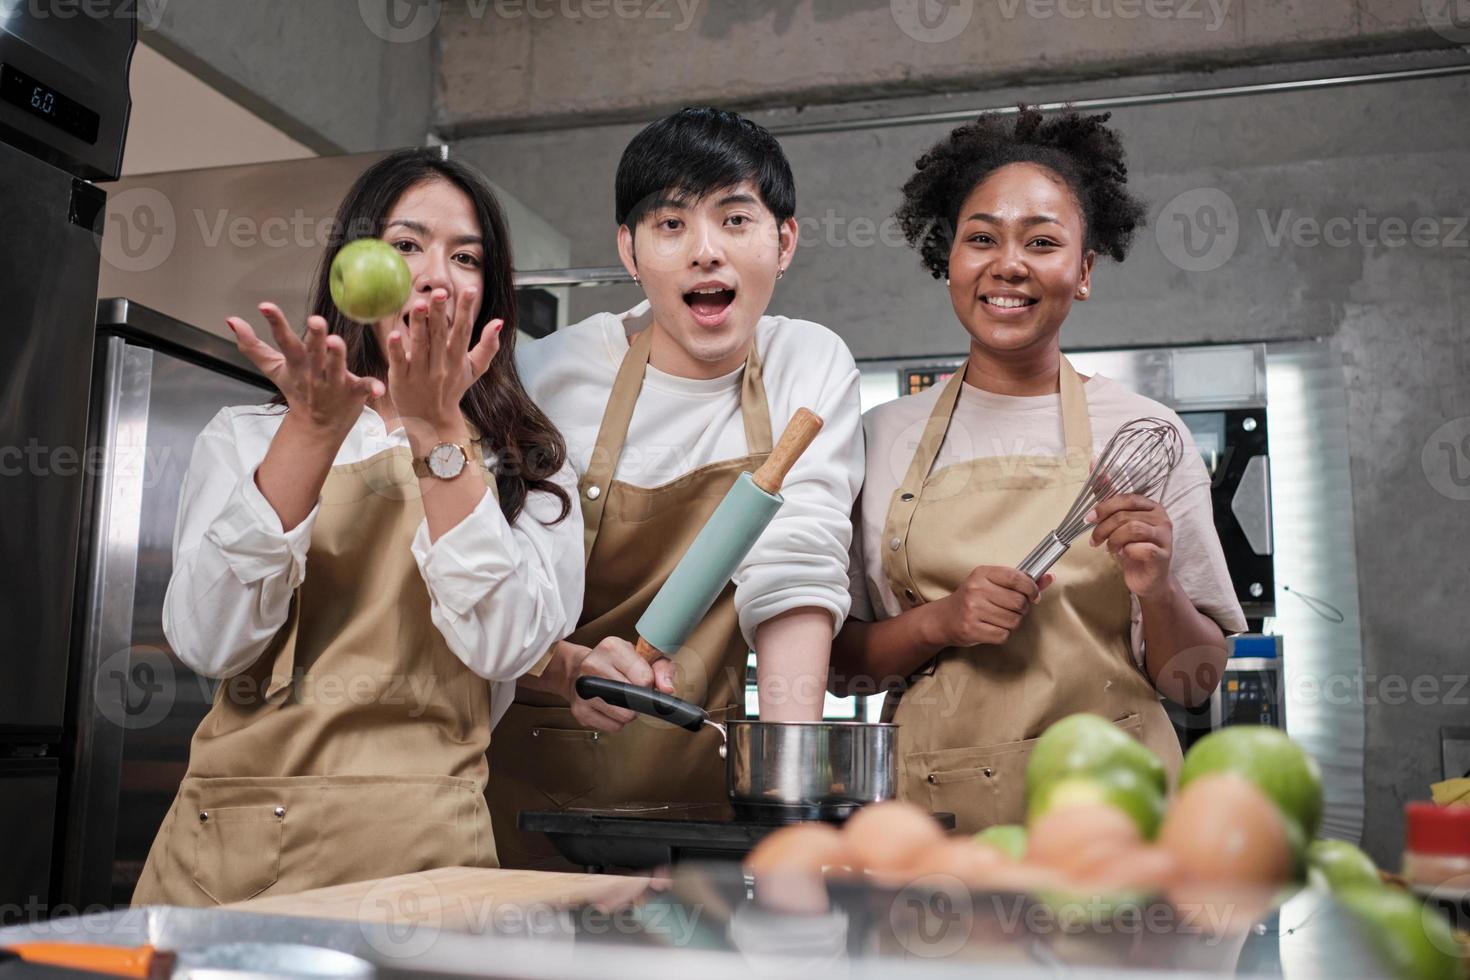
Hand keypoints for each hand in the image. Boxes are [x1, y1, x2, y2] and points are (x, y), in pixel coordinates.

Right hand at [226, 303, 381, 435]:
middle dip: (314, 337)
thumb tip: (231, 320)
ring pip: (336, 367)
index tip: (266, 306)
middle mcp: (314, 371)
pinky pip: (364, 388)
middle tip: (315, 320)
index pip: (283, 340)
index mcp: (297, 363)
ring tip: (335, 342)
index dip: (275, 322)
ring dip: (336, 356)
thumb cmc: (298, 390)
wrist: (316, 427)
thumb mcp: (274, 369)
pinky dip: (372, 388)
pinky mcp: (354, 392)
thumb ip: (253, 346)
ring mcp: (334, 383)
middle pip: (313, 352)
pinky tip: (379, 388)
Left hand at [385, 287, 499, 438]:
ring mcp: (420, 373)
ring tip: (418, 304)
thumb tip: (499, 321)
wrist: (432, 422)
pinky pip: (398, 362)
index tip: (469, 290)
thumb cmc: (452, 389)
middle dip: (440, 313)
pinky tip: (394, 333)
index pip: (464, 331)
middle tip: (440, 292)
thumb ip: (488, 346)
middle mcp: (441, 365)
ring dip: (419, 325)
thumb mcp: (474, 370)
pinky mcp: (401, 380)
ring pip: (420, 345)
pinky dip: (397, 349)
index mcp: (457, 359)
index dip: (466, 310)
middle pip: (440, 335)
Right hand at [564, 637, 676, 732]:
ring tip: (620, 697)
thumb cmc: (615, 663)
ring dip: (629, 711)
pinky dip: (617, 721)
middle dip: (638, 698)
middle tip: (630, 689)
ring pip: (625, 716)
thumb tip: (667, 689)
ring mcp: (583, 689)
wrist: (578, 669)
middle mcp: (593, 666)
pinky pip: (613, 727)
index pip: (644, 679)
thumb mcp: (643, 656)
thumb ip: (662, 669)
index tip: (643, 679)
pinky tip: (609, 706)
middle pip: (633, 700)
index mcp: (611, 648)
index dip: (649, 683)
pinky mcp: (580, 710)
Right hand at [930, 566, 1051, 647]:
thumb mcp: (992, 583)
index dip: (1031, 588)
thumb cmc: (972, 599)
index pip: (1016, 578)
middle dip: (1022, 608)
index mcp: (982, 574)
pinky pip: (1003, 635)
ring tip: (1000, 618)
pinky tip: (992, 627)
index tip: (1034, 595)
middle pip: (1019, 602)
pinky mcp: (972, 629)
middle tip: (1012, 608)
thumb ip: (1021, 581)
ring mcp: (973, 610)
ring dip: (1012, 622)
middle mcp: (976, 590)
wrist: (944, 618)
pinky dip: (1002, 634)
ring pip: (1013, 620)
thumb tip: (1049, 577)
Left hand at [1087, 494, 1173, 598]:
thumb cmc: (1132, 549)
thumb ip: (1109, 499)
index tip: (1089, 518)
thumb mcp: (1118, 524)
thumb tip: (1094, 467)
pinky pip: (1142, 548)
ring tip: (1109, 548)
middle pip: (1126, 514)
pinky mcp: (1163, 555)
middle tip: (1095, 539)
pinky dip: (1127, 551)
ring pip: (1133, 529)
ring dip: (1114, 539)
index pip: (1127, 498)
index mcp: (1151, 506)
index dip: (1105, 506)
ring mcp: (1164, 536)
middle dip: (1104, 527)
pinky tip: (1124, 554)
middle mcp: (1161, 518)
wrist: (1147, 579)